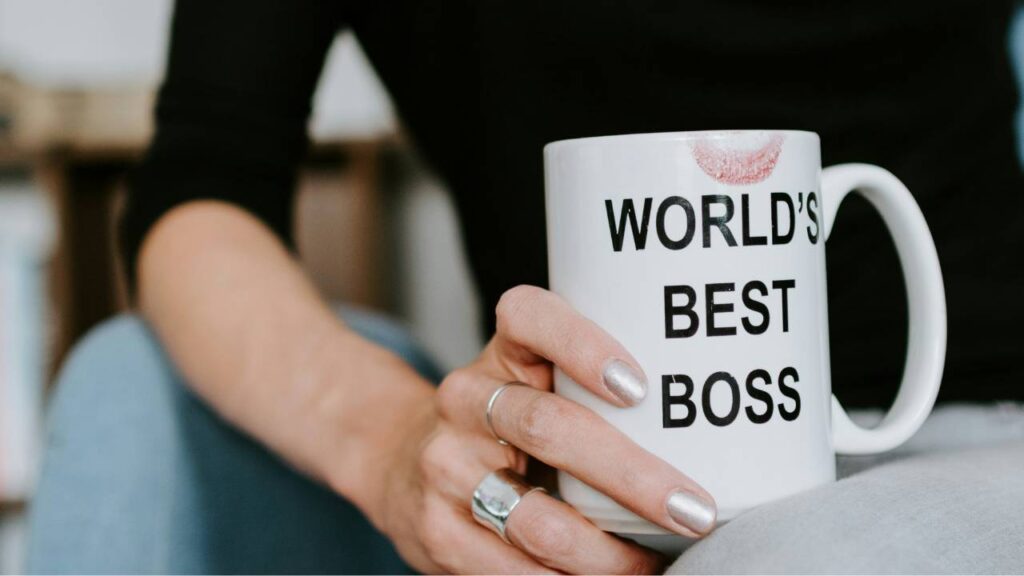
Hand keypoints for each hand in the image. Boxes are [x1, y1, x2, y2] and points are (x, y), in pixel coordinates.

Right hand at [379, 285, 716, 573]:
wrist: (402, 457)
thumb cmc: (505, 418)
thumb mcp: (536, 379)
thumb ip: (596, 389)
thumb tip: (711, 438)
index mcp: (503, 349)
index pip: (531, 318)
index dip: (583, 344)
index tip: (640, 388)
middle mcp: (466, 397)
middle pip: (549, 428)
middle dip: (633, 477)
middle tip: (694, 511)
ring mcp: (446, 464)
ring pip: (537, 518)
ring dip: (608, 554)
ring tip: (654, 565)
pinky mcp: (438, 527)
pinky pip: (510, 569)